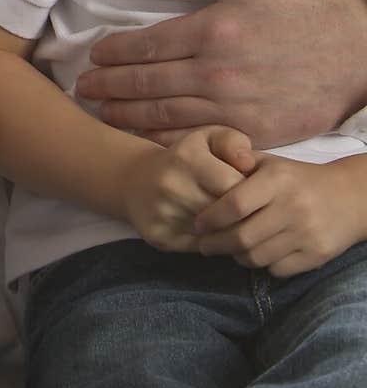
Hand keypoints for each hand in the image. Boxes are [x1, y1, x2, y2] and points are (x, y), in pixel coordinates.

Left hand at [76, 0, 366, 147]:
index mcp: (215, 29)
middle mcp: (219, 74)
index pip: (148, 45)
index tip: (95, 56)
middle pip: (147, 85)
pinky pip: (199, 140)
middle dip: (109, 88)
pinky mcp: (255, 133)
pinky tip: (145, 139)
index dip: (115, 52)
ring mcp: (236, 108)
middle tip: (82, 90)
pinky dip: (166, 141)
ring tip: (102, 114)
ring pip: (166, 117)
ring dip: (128, 116)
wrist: (364, 49)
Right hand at [123, 126, 253, 251]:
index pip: (234, 189)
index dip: (250, 195)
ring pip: (214, 235)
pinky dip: (212, 243)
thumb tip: (248, 163)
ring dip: (228, 232)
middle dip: (242, 217)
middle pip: (225, 214)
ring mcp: (163, 214)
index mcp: (187, 159)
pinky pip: (199, 248)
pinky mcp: (159, 236)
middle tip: (248, 213)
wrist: (135, 180)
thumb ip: (232, 142)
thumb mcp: (207, 138)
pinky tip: (213, 232)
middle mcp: (171, 186)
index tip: (251, 194)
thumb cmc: (184, 158)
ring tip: (232, 223)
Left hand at [194, 153, 366, 276]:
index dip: (211, 218)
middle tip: (203, 245)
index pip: (235, 204)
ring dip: (237, 256)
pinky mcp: (316, 255)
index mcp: (277, 180)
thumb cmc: (299, 179)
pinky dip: (262, 265)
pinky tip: (257, 254)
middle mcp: (292, 207)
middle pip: (242, 236)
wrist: (349, 198)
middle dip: (216, 244)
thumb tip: (208, 166)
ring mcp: (306, 234)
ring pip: (257, 257)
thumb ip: (240, 163)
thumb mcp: (272, 163)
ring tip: (229, 248)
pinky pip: (277, 269)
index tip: (197, 224)